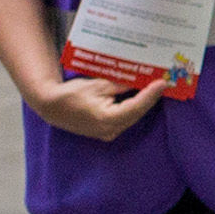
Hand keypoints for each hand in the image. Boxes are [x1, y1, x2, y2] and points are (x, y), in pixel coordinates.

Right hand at [28, 66, 173, 141]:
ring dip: (143, 103)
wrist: (52, 107)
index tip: (162, 83)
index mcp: (107, 119)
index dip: (150, 95)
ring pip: (132, 116)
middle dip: (150, 98)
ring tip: (155, 87)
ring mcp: (108, 133)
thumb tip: (140, 80)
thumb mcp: (98, 85)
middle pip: (136, 113)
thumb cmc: (72, 95)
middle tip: (162, 82)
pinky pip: (125, 118)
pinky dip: (133, 108)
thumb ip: (120, 85)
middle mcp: (110, 130)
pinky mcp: (106, 131)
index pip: (136, 107)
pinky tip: (141, 96)